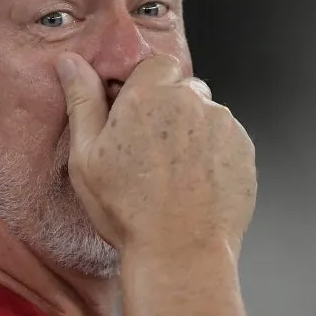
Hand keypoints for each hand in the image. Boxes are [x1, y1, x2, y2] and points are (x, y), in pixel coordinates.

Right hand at [55, 53, 256, 259]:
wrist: (180, 253)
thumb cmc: (127, 210)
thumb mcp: (86, 157)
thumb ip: (82, 101)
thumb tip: (70, 62)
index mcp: (147, 96)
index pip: (156, 64)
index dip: (147, 87)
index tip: (136, 115)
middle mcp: (189, 101)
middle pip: (183, 88)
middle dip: (170, 108)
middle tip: (151, 150)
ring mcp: (223, 124)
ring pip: (206, 114)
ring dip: (193, 131)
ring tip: (175, 172)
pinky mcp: (245, 149)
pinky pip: (227, 139)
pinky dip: (214, 152)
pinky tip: (196, 182)